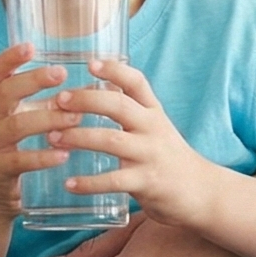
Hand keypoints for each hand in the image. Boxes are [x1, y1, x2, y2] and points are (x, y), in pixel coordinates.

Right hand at [0, 43, 70, 221]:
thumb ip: (54, 103)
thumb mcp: (26, 120)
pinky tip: (64, 154)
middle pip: (5, 93)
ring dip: (47, 119)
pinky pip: (19, 160)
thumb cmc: (14, 148)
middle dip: (33, 81)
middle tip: (61, 74)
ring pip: (16, 126)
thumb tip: (100, 86)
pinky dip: (42, 157)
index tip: (31, 46)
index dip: (9, 58)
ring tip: (74, 118)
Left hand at [44, 59, 220, 226]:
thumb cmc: (168, 158)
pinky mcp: (148, 182)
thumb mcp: (154, 128)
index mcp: (153, 112)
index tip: (90, 63)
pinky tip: (70, 183)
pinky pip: (114, 180)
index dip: (114, 70)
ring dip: (79, 137)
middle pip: (119, 106)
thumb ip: (129, 112)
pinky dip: (90, 182)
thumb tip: (89, 93)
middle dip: (86, 100)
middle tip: (58, 100)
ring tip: (52, 138)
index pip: (136, 82)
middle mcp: (153, 129)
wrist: (203, 193)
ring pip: (111, 141)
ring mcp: (151, 155)